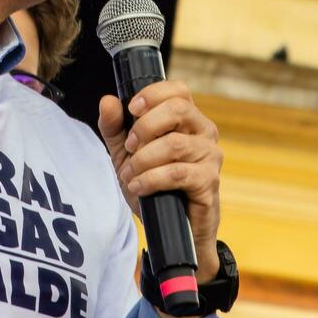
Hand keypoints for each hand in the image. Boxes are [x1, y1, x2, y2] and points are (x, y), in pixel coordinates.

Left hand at [98, 80, 222, 283]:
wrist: (169, 228)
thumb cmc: (153, 184)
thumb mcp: (126, 153)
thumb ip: (115, 127)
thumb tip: (108, 100)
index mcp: (187, 118)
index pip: (178, 90)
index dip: (154, 93)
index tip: (132, 108)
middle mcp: (204, 132)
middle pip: (178, 109)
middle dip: (145, 126)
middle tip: (129, 146)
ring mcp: (210, 156)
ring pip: (174, 143)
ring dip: (144, 159)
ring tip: (130, 174)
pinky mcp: (209, 181)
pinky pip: (177, 173)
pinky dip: (151, 178)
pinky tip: (138, 186)